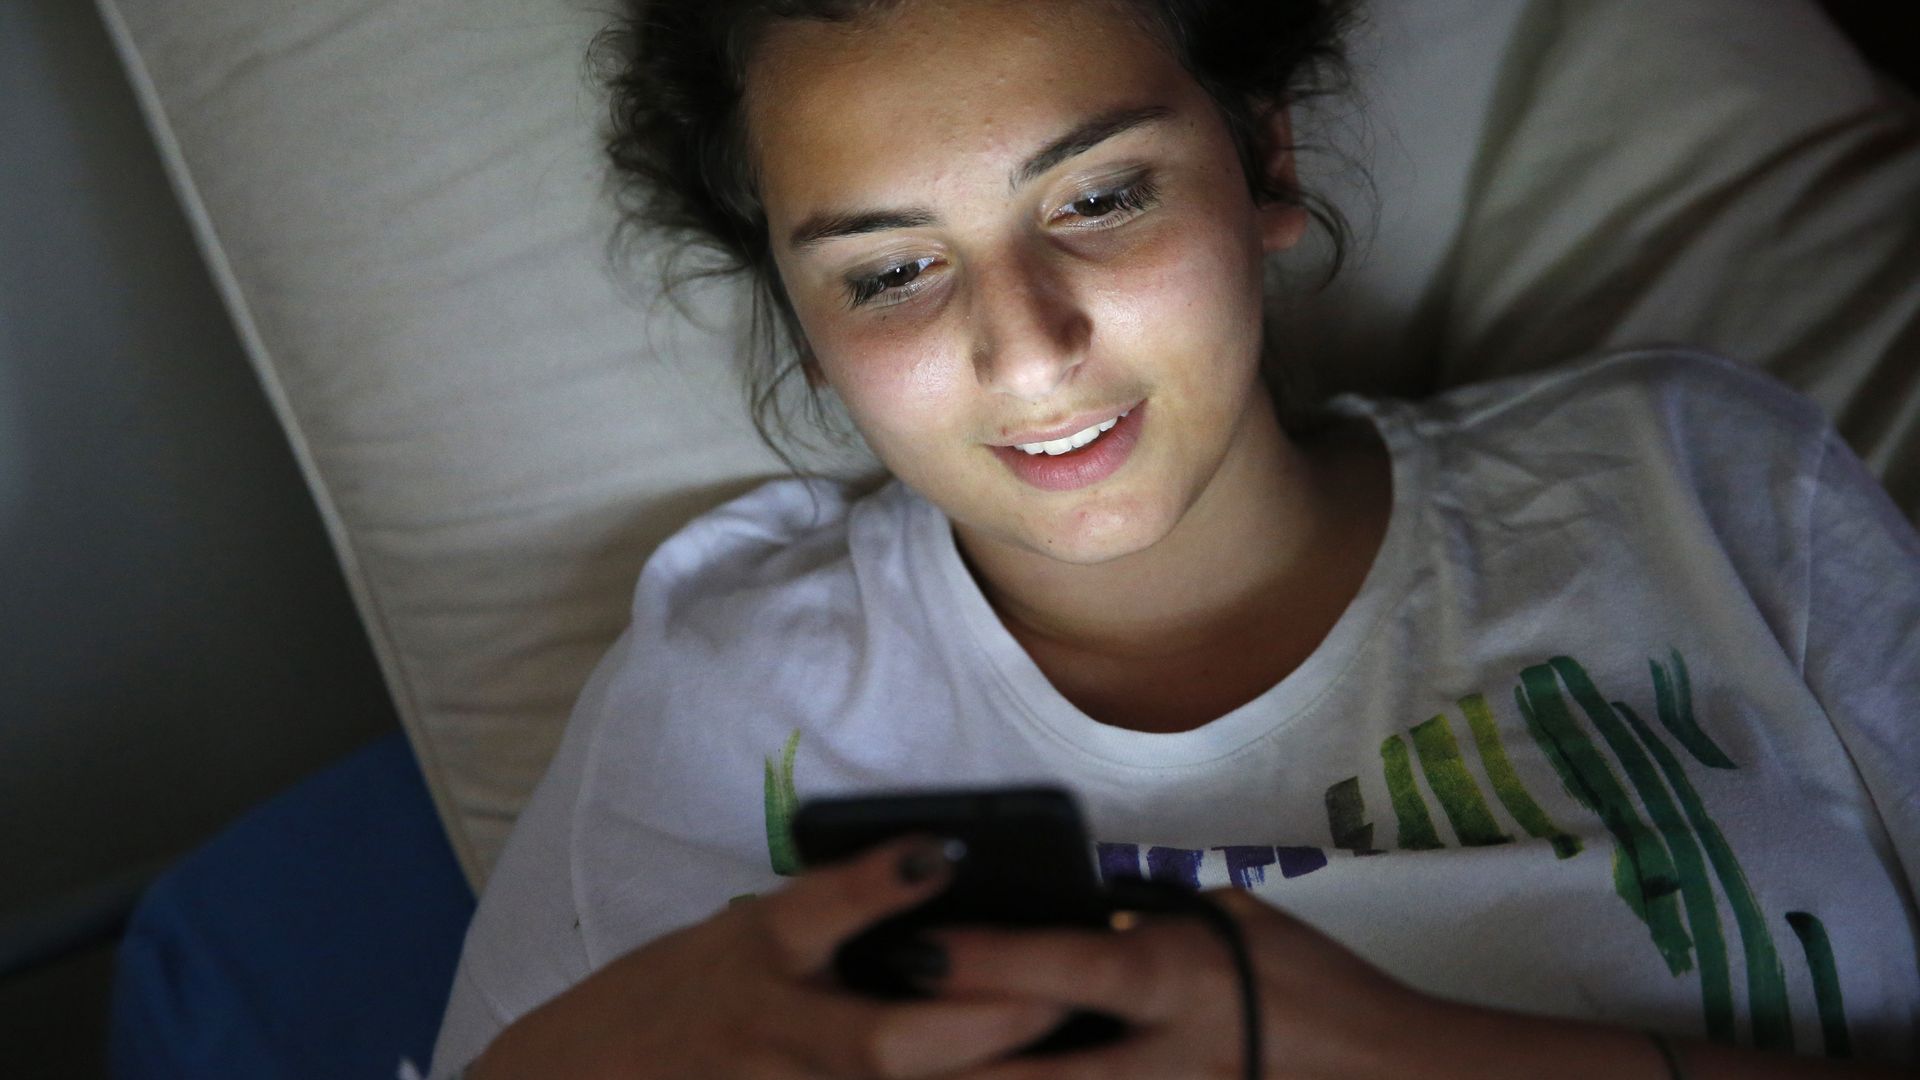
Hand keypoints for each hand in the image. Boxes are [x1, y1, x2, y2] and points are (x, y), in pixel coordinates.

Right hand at [469, 836, 1067, 1079]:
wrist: (582, 1079)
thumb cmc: (677, 995)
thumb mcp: (741, 935)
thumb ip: (831, 922)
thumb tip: (944, 883)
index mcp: (755, 955)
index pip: (815, 910)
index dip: (876, 883)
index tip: (940, 851)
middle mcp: (771, 1032)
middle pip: (880, 1044)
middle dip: (977, 1026)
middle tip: (1056, 997)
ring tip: (1068, 1068)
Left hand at [923, 888, 1440, 1079]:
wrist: (1391, 1074)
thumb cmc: (1314, 986)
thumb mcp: (1233, 926)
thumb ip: (1150, 920)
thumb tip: (1080, 912)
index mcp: (1175, 979)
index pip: (1064, 968)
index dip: (985, 960)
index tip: (916, 946)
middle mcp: (1165, 1057)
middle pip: (1037, 1073)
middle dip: (955, 1062)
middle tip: (879, 1050)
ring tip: (911, 1074)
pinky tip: (997, 1078)